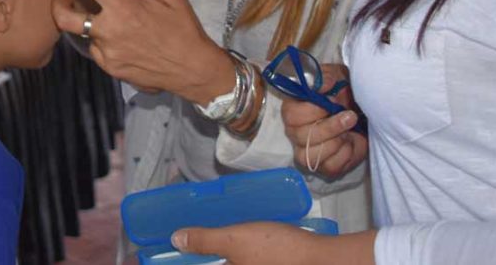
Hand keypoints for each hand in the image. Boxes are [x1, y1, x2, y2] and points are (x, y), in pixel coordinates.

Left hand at [51, 0, 233, 103]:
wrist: (193, 70)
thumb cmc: (184, 30)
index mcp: (123, 9)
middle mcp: (109, 32)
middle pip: (65, 17)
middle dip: (59, 4)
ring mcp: (107, 53)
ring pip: (83, 35)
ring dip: (87, 24)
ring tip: (103, 17)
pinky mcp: (111, 69)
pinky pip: (97, 51)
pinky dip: (101, 42)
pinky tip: (118, 38)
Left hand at [171, 222, 323, 264]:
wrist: (319, 259)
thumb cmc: (276, 250)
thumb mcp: (234, 239)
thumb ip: (205, 241)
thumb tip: (177, 240)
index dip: (187, 258)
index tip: (177, 247)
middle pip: (214, 262)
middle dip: (203, 254)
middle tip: (191, 236)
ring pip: (229, 261)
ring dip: (218, 252)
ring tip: (210, 234)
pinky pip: (242, 261)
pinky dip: (236, 254)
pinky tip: (237, 239)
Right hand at [282, 63, 366, 179]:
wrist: (364, 112)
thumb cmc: (345, 93)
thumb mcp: (337, 77)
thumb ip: (327, 77)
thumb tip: (323, 85)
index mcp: (293, 109)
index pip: (291, 115)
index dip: (313, 110)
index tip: (333, 100)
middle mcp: (295, 132)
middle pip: (302, 136)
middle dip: (331, 126)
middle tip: (350, 116)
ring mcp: (307, 152)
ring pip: (315, 153)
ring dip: (339, 139)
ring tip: (350, 128)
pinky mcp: (324, 167)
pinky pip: (331, 166)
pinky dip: (347, 153)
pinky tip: (350, 141)